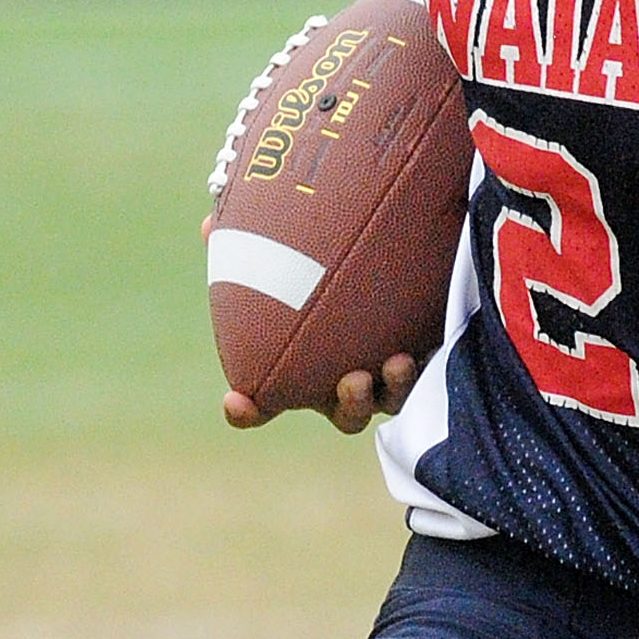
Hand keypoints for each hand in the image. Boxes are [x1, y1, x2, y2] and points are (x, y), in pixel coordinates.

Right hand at [204, 212, 417, 431]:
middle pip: (346, 413)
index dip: (248, 411)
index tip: (236, 401)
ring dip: (393, 388)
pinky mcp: (429, 350)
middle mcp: (347, 378)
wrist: (395, 245)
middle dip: (349, 405)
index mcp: (305, 370)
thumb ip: (248, 242)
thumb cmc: (328, 258)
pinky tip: (425, 340)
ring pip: (391, 398)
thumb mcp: (287, 247)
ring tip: (396, 361)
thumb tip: (207, 225)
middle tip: (351, 380)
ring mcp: (389, 372)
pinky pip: (431, 368)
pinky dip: (427, 361)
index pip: (267, 403)